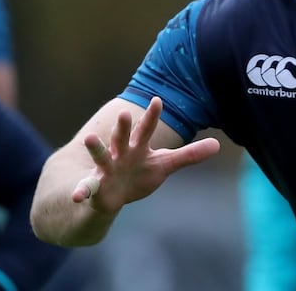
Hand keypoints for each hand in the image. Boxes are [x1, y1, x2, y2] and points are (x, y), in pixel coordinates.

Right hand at [71, 96, 219, 213]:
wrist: (111, 196)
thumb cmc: (139, 174)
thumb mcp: (165, 165)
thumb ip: (189, 155)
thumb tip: (218, 144)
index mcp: (138, 147)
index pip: (146, 129)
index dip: (152, 115)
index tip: (158, 99)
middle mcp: (120, 154)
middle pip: (123, 137)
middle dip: (124, 126)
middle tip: (125, 112)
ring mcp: (106, 170)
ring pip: (100, 156)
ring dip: (96, 148)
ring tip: (89, 138)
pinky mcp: (95, 188)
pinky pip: (86, 189)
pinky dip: (81, 192)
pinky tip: (77, 197)